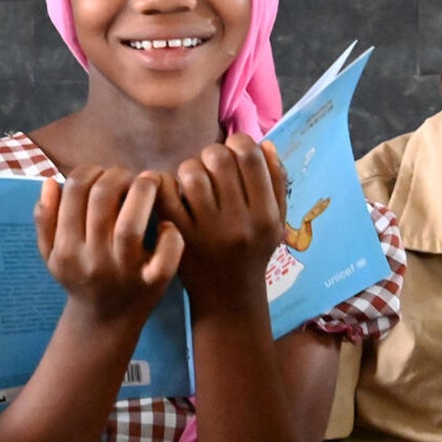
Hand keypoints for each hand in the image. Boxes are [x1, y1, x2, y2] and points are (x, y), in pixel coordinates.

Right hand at [35, 166, 183, 325]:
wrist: (105, 322)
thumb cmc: (81, 278)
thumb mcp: (52, 254)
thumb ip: (45, 219)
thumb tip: (50, 182)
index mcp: (66, 248)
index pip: (74, 191)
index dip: (91, 171)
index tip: (103, 174)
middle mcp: (92, 259)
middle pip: (102, 199)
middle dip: (118, 175)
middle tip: (128, 177)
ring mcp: (123, 272)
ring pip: (130, 224)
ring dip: (143, 192)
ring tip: (149, 183)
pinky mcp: (152, 283)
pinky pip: (165, 256)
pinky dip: (169, 236)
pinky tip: (166, 225)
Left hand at [157, 135, 287, 314]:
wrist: (229, 299)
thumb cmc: (254, 252)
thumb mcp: (276, 222)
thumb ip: (276, 182)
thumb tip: (264, 144)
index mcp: (265, 215)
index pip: (250, 157)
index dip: (239, 142)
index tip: (233, 150)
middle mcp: (239, 223)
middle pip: (219, 159)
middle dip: (212, 153)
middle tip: (211, 165)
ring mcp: (207, 231)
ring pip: (191, 173)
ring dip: (190, 168)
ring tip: (193, 180)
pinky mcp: (179, 237)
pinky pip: (167, 195)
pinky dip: (165, 184)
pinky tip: (172, 190)